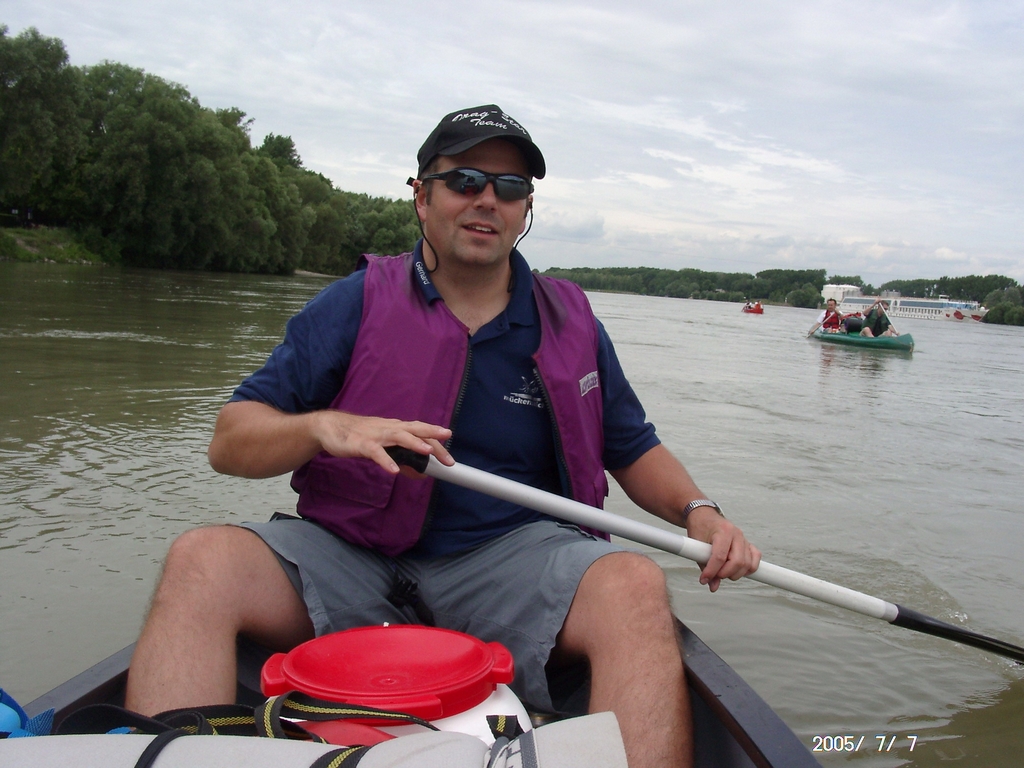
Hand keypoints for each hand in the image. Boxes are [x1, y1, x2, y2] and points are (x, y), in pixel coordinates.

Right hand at [311, 411, 452, 473]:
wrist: (330, 427)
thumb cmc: (360, 436)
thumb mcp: (385, 448)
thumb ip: (403, 459)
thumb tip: (421, 474)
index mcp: (397, 428)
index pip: (421, 433)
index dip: (436, 442)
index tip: (450, 456)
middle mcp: (389, 428)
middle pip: (415, 431)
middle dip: (433, 441)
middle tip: (448, 457)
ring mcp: (376, 435)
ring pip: (398, 437)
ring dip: (413, 444)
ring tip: (427, 452)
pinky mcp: (361, 444)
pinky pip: (375, 452)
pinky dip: (385, 460)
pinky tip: (394, 470)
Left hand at [685, 507, 760, 591]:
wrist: (704, 516)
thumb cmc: (700, 527)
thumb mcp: (696, 545)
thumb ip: (704, 566)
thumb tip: (712, 585)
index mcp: (723, 530)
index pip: (720, 556)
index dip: (712, 571)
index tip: (704, 579)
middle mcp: (736, 534)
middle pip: (737, 561)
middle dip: (725, 573)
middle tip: (715, 575)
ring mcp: (744, 538)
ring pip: (748, 563)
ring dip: (736, 573)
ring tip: (724, 572)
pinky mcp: (748, 543)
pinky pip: (755, 558)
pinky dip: (749, 568)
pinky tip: (738, 570)